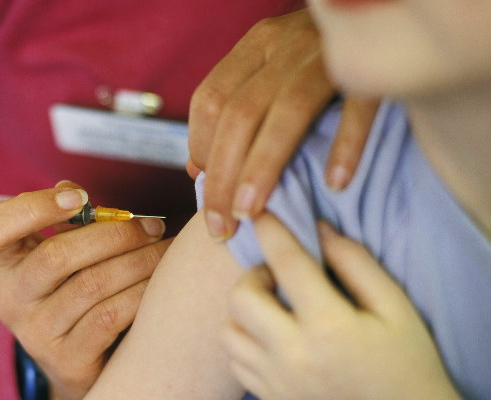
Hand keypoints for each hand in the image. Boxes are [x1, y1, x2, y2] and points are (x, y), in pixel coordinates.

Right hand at [0, 181, 167, 399]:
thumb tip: (75, 193)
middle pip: (57, 256)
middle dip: (114, 235)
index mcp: (6, 264)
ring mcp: (36, 333)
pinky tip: (158, 284)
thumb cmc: (74, 292)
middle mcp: (12, 299)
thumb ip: (67, 223)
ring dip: (138, 262)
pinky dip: (139, 294)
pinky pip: (109, 317)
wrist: (76, 361)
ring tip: (165, 252)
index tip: (80, 198)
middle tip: (152, 227)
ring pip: (91, 285)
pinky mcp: (66, 360)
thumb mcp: (60, 256)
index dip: (34, 208)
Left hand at [188, 8, 378, 238]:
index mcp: (256, 45)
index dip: (200, 150)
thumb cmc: (316, 56)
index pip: (209, 99)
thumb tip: (197, 170)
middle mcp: (285, 44)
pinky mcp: (374, 65)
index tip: (206, 193)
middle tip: (220, 227)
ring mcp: (329, 53)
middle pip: (239, 113)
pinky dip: (346, 144)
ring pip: (286, 111)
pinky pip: (359, 106)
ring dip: (263, 167)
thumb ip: (233, 111)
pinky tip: (335, 184)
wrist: (382, 12)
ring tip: (251, 213)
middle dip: (222, 176)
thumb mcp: (270, 70)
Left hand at [221, 214, 460, 399]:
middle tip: (278, 276)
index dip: (272, 229)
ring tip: (272, 308)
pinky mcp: (269, 398)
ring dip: (244, 311)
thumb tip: (319, 230)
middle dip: (254, 275)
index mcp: (329, 326)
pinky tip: (271, 338)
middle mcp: (293, 354)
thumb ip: (356, 264)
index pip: (287, 263)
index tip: (263, 212)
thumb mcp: (396, 309)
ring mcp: (276, 380)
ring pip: (228, 330)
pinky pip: (235, 361)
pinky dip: (245, 341)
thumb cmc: (406, 364)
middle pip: (241, 296)